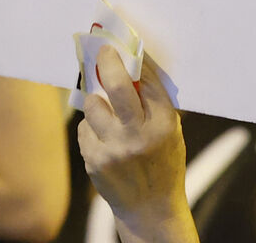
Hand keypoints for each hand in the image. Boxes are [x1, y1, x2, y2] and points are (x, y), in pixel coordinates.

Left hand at [77, 48, 189, 232]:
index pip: (147, 81)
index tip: (122, 47)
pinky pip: (84, 129)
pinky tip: (103, 138)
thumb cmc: (163, 163)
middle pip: (117, 87)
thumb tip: (134, 65)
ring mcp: (115, 149)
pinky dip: (91, 128)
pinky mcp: (95, 161)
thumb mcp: (171, 132)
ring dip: (96, 102)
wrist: (150, 209)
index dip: (134, 61)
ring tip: (105, 110)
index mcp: (163, 124)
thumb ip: (155, 103)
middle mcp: (139, 135)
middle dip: (108, 63)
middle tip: (102, 51)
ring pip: (93, 105)